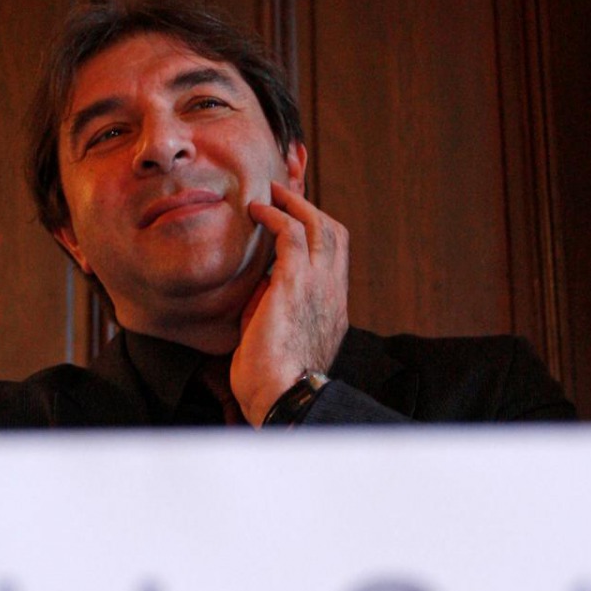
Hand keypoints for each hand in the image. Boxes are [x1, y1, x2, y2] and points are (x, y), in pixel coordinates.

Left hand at [230, 182, 348, 424]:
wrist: (282, 397)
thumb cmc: (273, 379)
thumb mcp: (277, 336)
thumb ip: (273, 305)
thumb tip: (259, 282)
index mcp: (333, 308)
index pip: (335, 258)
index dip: (319, 232)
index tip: (296, 219)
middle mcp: (333, 292)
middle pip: (334, 233)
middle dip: (310, 208)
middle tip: (283, 194)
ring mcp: (319, 285)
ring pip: (318, 225)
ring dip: (292, 203)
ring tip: (270, 193)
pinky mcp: (295, 282)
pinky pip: (290, 233)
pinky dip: (274, 215)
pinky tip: (256, 210)